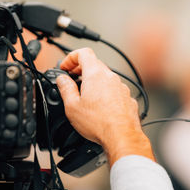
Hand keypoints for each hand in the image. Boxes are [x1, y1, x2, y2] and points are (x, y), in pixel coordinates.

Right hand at [56, 48, 154, 166]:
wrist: (122, 136)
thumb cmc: (99, 123)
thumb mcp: (72, 106)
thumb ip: (65, 88)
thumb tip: (62, 80)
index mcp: (95, 74)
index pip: (83, 53)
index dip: (71, 57)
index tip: (65, 67)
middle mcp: (111, 77)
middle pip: (95, 64)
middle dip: (81, 70)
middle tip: (72, 80)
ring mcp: (121, 87)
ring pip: (106, 77)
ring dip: (94, 82)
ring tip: (85, 95)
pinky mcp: (127, 98)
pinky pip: (114, 90)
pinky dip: (105, 92)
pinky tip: (99, 106)